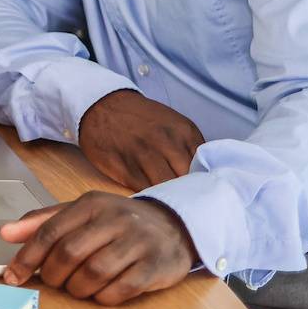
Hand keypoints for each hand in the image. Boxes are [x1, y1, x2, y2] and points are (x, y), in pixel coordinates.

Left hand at [0, 192, 197, 303]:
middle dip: (53, 275)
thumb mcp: (80, 213)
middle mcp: (115, 220)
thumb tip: (5, 232)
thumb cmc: (117, 223)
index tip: (12, 275)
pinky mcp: (156, 266)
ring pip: (93, 273)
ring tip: (77, 287)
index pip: (50, 231)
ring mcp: (138, 242)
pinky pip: (120, 290)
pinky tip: (101, 293)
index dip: (26, 257)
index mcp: (91, 204)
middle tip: (53, 281)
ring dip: (77, 288)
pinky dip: (103, 297)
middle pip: (69, 253)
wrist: (173, 225)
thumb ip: (42, 222)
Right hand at [78, 89, 205, 190]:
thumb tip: (205, 178)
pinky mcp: (124, 168)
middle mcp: (166, 143)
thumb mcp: (173, 125)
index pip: (206, 167)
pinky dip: (150, 196)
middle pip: (189, 180)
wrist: (102, 106)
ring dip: (169, 197)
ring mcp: (144, 156)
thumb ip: (190, 149)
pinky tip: (151, 196)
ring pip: (168, 188)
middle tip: (185, 200)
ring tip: (169, 202)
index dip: (204, 181)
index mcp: (184, 132)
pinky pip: (145, 190)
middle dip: (188, 192)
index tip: (200, 189)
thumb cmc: (141, 119)